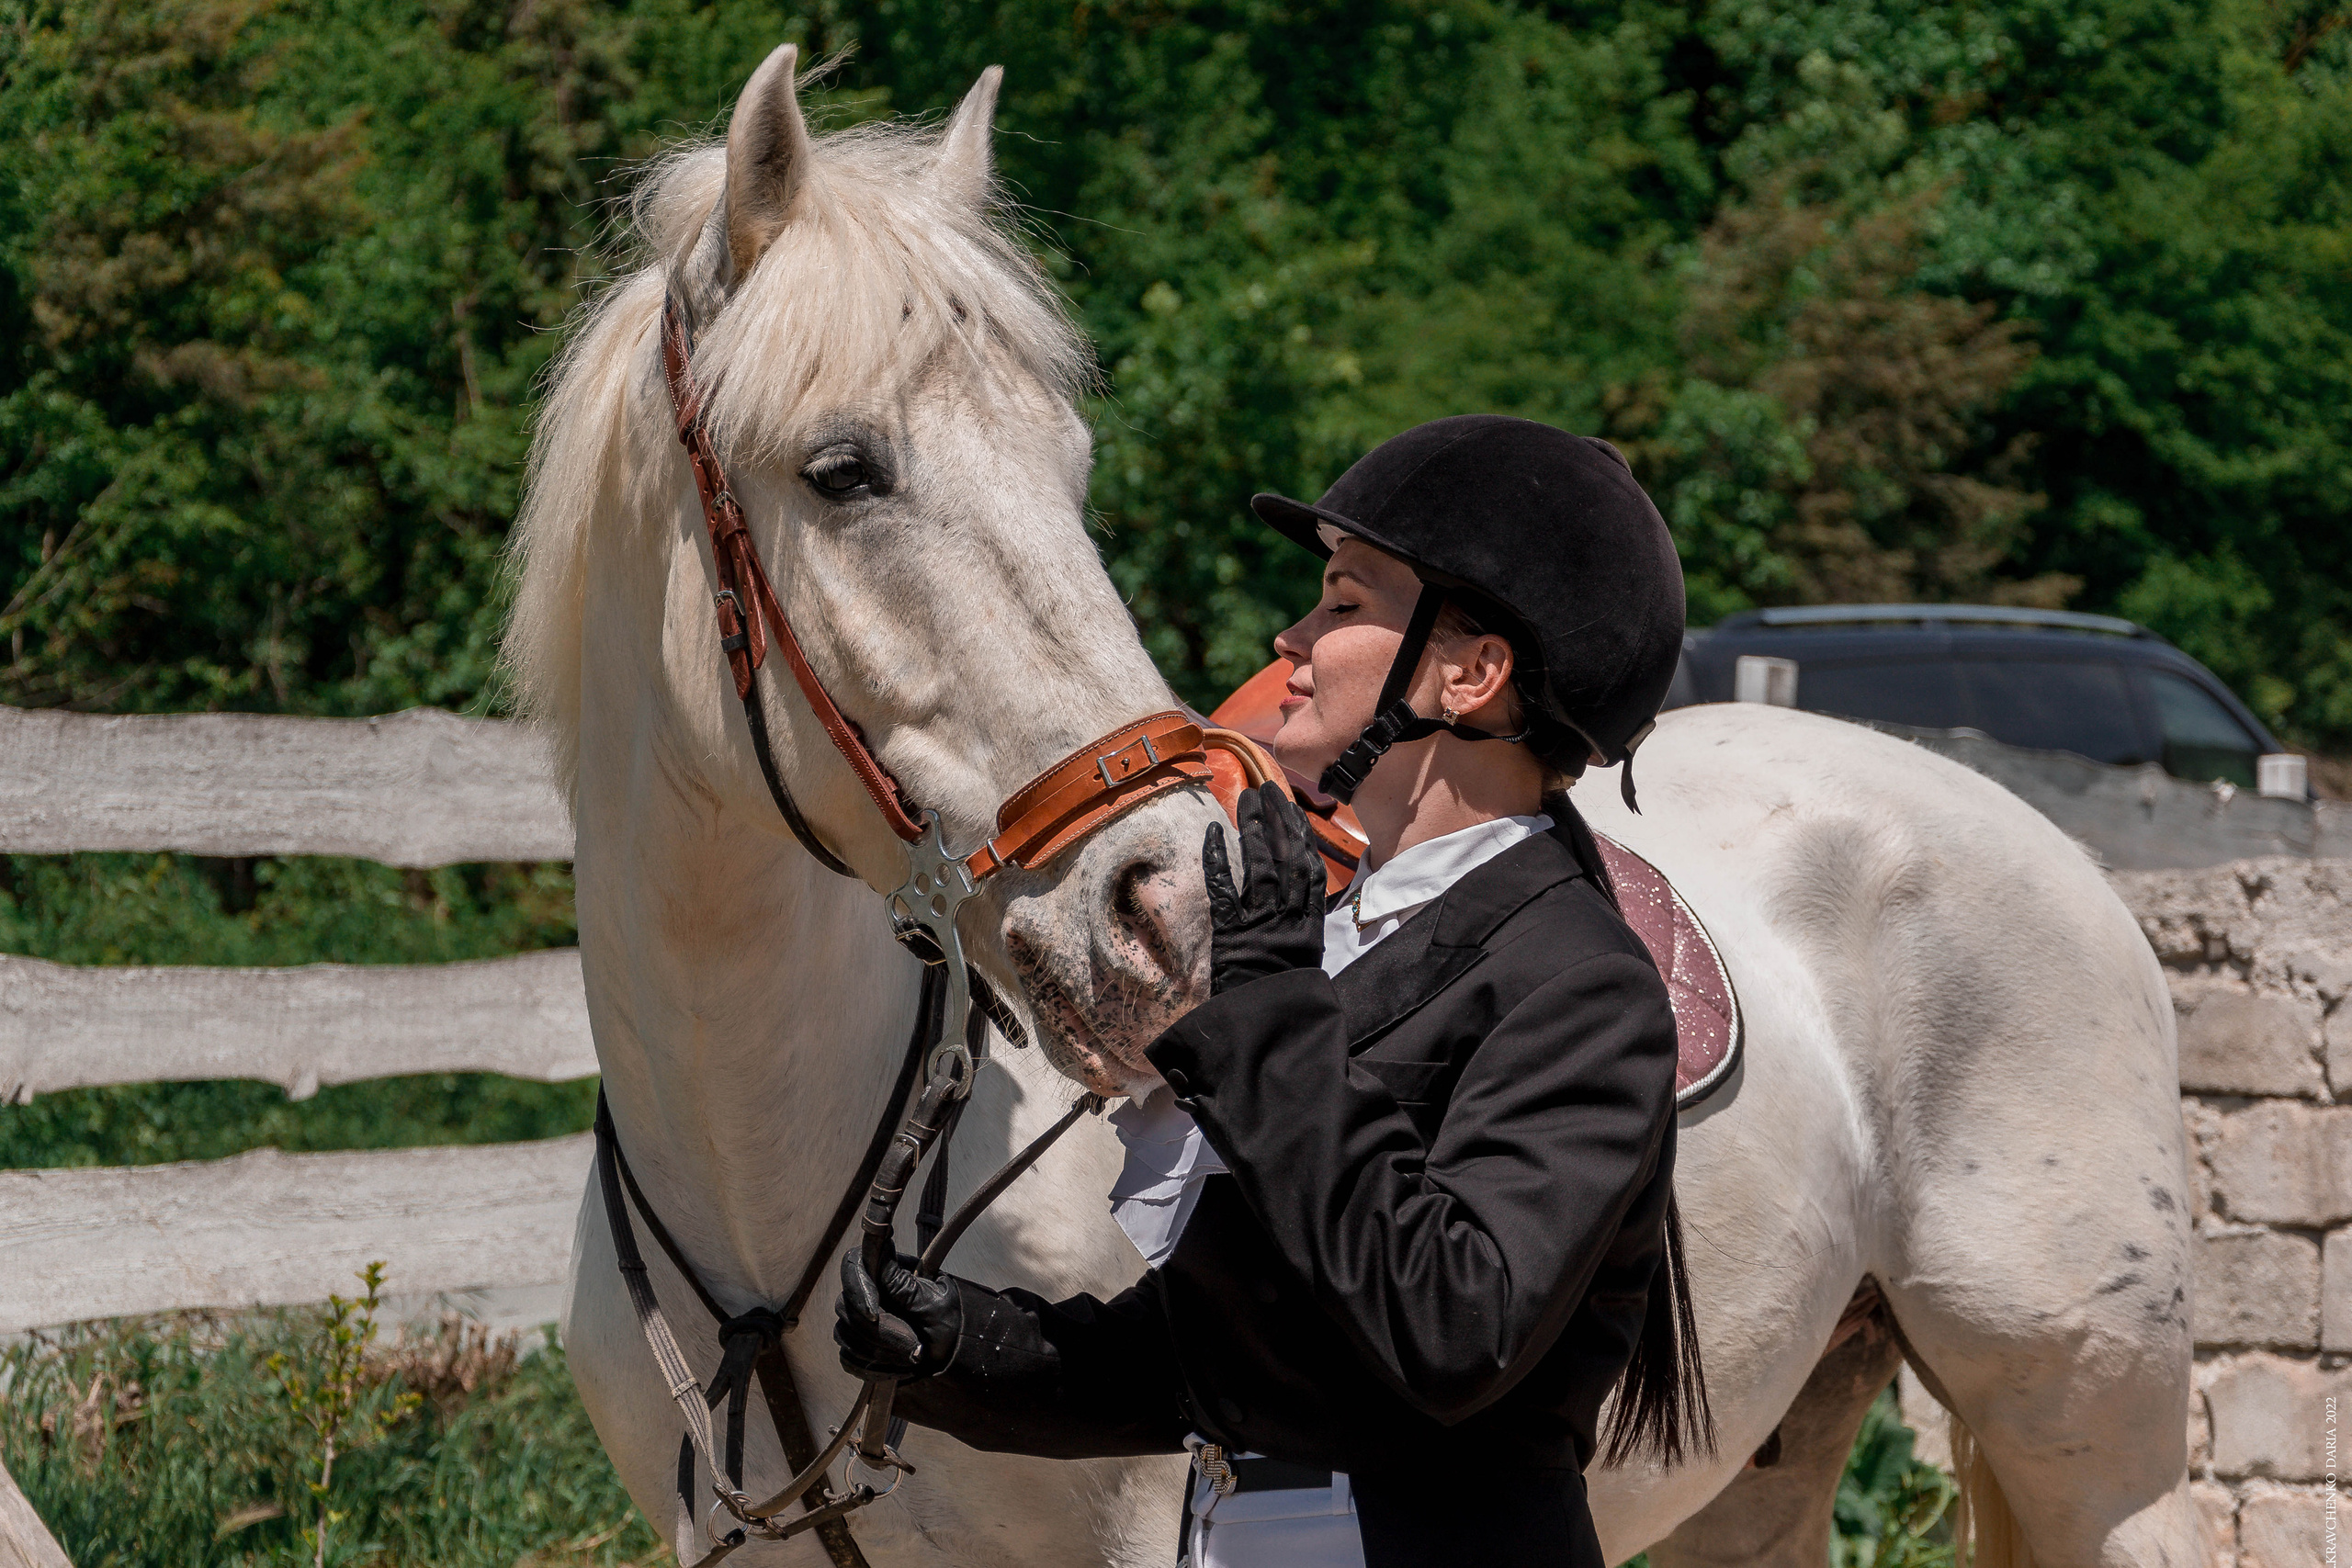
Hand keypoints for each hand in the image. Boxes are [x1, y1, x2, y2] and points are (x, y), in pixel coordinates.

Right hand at [834, 1248, 960, 1381]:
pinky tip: (900, 1368)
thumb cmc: (946, 1319)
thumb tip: (880, 1244)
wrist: (954, 1350)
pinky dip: (873, 1369)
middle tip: (914, 1343)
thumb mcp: (930, 1299)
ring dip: (880, 1353)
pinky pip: (849, 1360)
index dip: (859, 1290)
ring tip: (913, 1356)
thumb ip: (901, 1281)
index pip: (853, 1266)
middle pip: (846, 1307)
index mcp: (884, 1272)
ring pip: (845, 1336)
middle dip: (879, 1331)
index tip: (875, 1313)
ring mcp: (859, 1321)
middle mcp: (866, 1293)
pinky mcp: (857, 1348)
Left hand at [1202, 781, 1326, 994]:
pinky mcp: (1232, 934)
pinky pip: (1223, 890)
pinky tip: (1212, 832)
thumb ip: (1302, 930)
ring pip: (1260, 867)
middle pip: (1286, 859)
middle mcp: (1288, 919)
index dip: (1303, 837)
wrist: (1266, 1029)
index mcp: (1310, 926)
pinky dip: (1217, 859)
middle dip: (1279, 821)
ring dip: (1253, 830)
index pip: (1311, 871)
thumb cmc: (1284, 1000)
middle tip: (1268, 789)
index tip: (1294, 810)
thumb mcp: (1304, 964)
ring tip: (1247, 799)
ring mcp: (1261, 924)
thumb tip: (1298, 903)